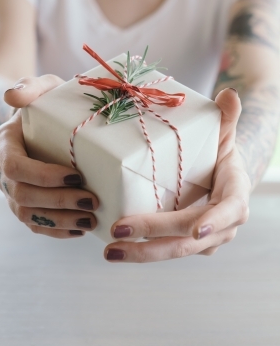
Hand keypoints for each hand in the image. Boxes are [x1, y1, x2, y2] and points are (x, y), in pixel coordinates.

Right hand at [0, 75, 98, 238]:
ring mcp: (12, 190)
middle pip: (23, 196)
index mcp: (4, 143)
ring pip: (27, 215)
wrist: (43, 121)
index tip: (77, 175)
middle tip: (92, 201)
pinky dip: (58, 230)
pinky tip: (81, 228)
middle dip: (59, 201)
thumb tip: (12, 95)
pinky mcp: (25, 204)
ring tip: (91, 219)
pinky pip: (35, 225)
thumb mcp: (44, 87)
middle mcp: (2, 170)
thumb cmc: (48, 103)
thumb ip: (30, 87)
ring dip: (60, 221)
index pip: (15, 167)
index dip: (44, 176)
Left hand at [104, 88, 250, 261]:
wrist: (221, 178)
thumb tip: (230, 92)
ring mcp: (206, 240)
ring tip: (110, 252)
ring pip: (175, 250)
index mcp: (235, 195)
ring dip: (143, 253)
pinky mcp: (188, 245)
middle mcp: (223, 225)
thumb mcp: (224, 134)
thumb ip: (227, 116)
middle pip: (189, 237)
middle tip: (118, 235)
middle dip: (154, 237)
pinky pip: (166, 250)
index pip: (229, 210)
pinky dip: (143, 250)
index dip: (215, 221)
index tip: (195, 230)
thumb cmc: (220, 152)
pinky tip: (118, 248)